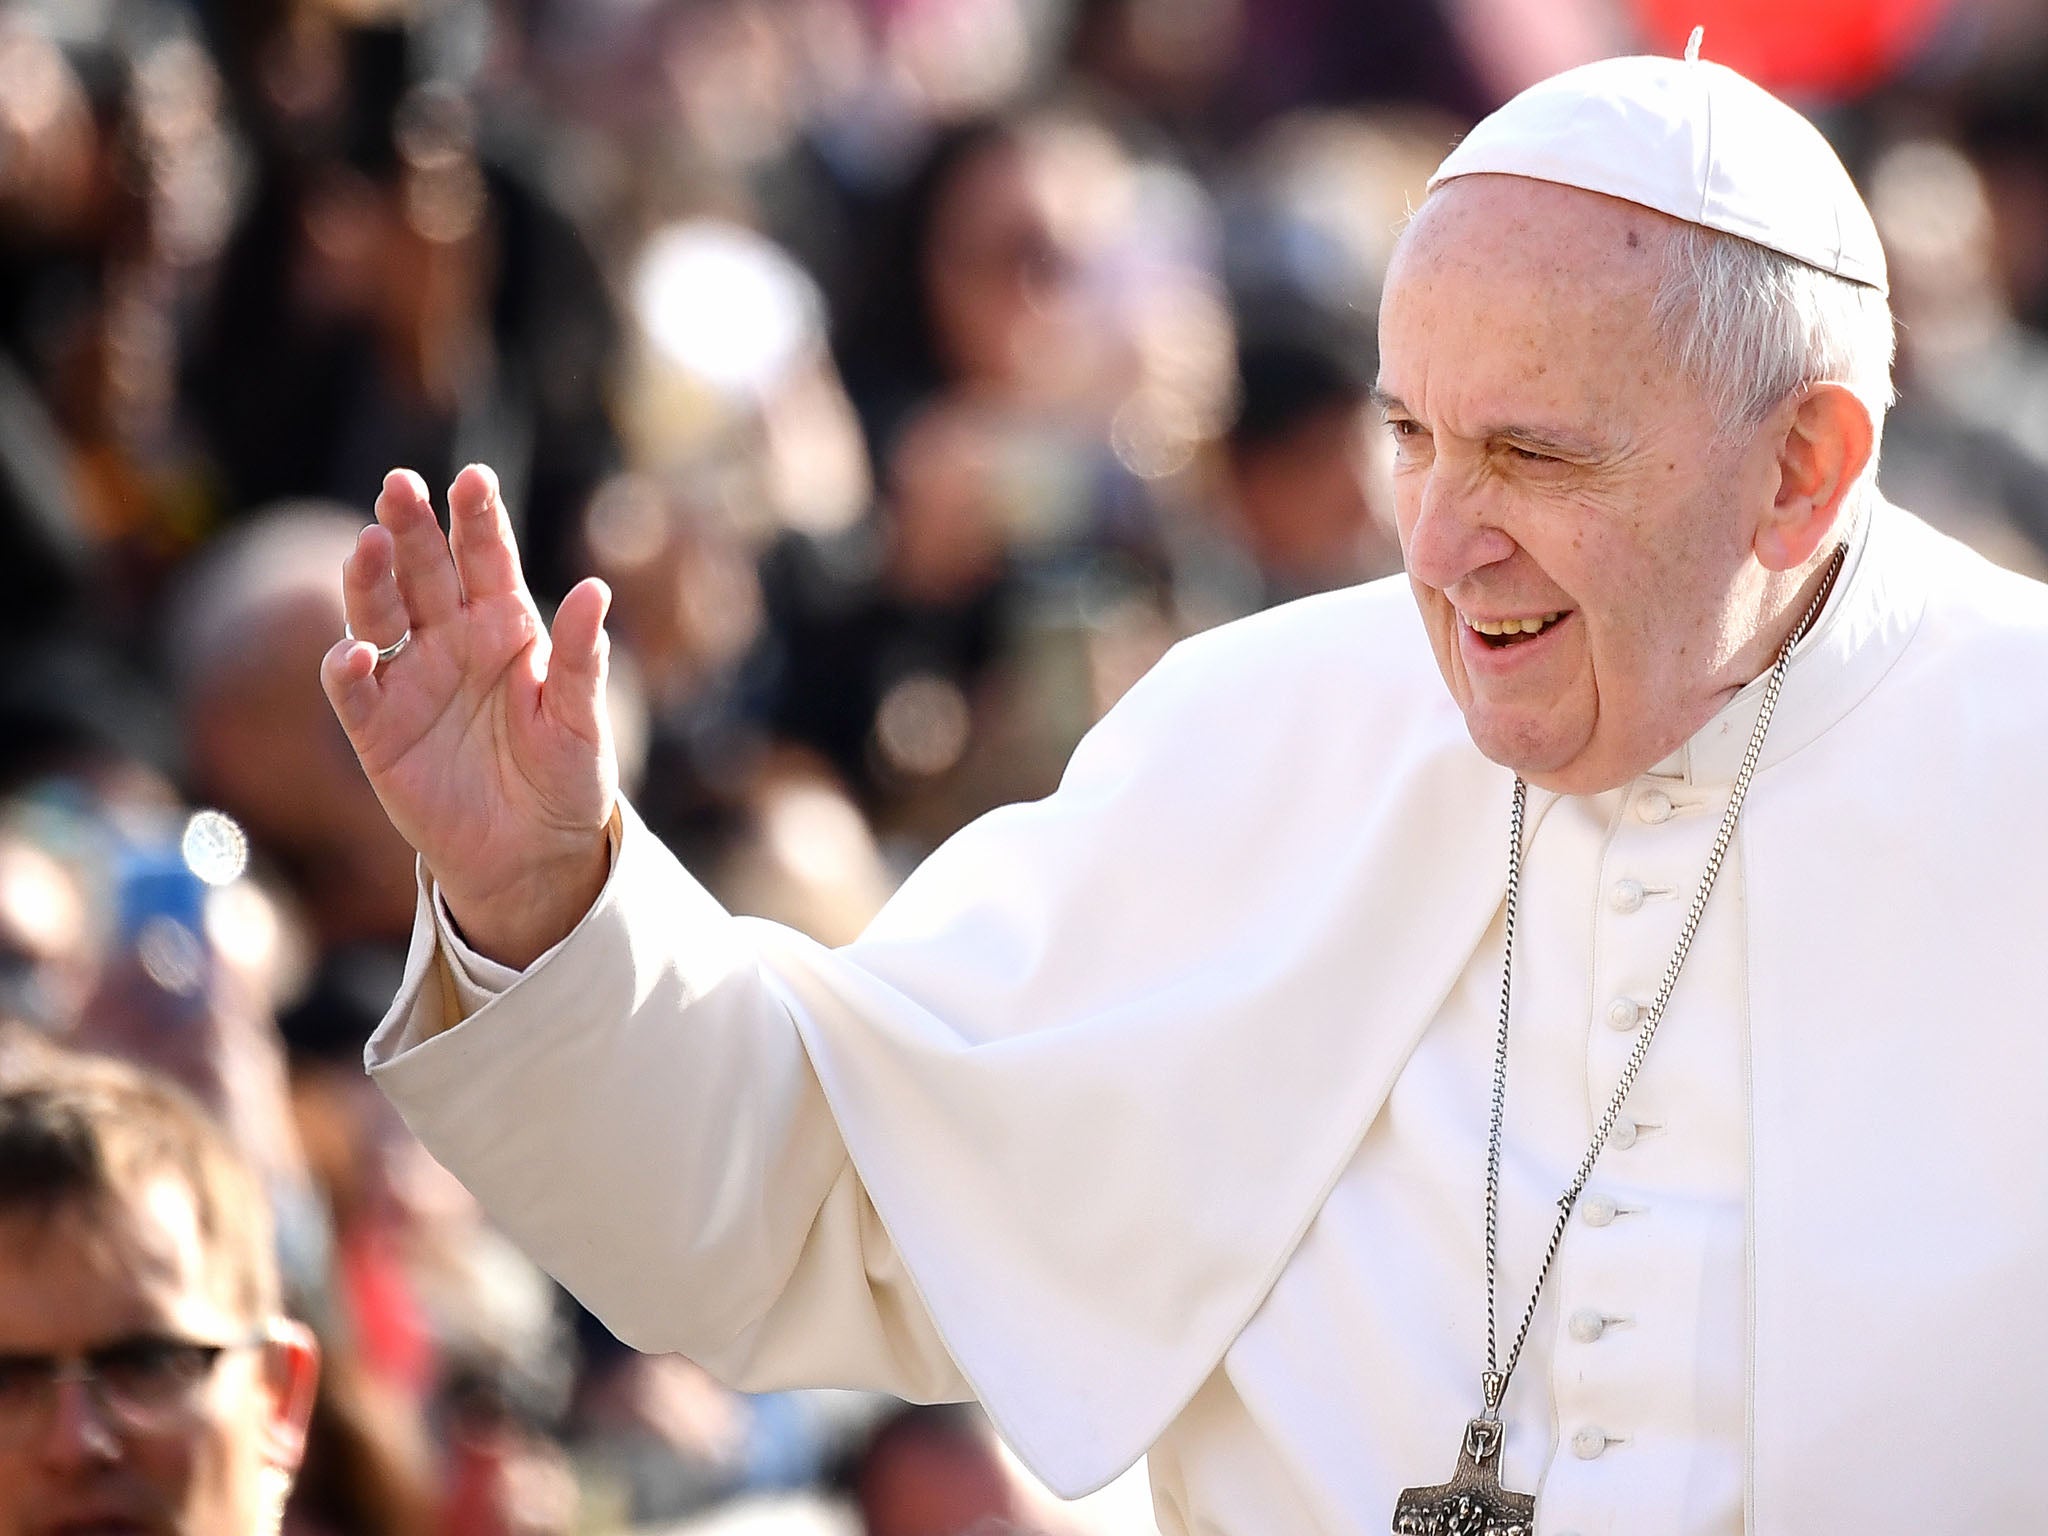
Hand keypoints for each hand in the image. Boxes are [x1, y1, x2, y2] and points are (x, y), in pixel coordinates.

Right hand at [322, 465, 614, 968]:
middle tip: (400, 486)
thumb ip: (580, 658)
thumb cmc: (565, 778)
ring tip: (371, 546)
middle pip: (422, 570)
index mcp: (507, 625)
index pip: (487, 558)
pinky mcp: (378, 730)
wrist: (535, 853)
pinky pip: (354, 691)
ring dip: (368, 579)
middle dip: (411, 526)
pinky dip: (348, 670)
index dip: (477, 518)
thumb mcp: (582, 720)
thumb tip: (596, 589)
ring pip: (377, 614)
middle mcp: (451, 640)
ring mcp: (411, 680)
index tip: (474, 478)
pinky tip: (355, 653)